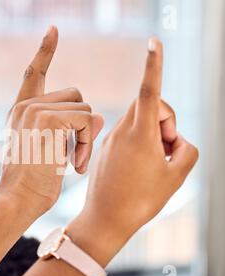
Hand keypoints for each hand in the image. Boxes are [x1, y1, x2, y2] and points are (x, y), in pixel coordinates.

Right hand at [0, 26, 103, 214]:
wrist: (17, 200)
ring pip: (85, 109)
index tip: (53, 30)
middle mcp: (26, 105)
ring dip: (86, 138)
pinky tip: (74, 164)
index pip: (34, 73)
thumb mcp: (51, 151)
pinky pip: (87, 121)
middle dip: (82, 125)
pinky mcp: (49, 118)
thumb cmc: (32, 183)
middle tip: (75, 155)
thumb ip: (71, 130)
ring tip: (73, 162)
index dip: (45, 51)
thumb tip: (98, 119)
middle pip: (76, 96)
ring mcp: (35, 109)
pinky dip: (87, 144)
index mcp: (22, 111)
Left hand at [69, 38, 198, 265]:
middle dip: (165, 120)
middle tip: (166, 148)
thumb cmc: (142, 200)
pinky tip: (138, 169)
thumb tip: (174, 139)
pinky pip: (126, 135)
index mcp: (139, 134)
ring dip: (152, 134)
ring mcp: (110, 140)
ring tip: (153, 163)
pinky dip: (139, 144)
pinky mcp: (103, 148)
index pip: (149, 91)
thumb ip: (185, 149)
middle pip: (149, 106)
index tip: (154, 43)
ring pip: (138, 121)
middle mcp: (121, 131)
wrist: (105, 220)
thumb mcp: (177, 175)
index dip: (154, 65)